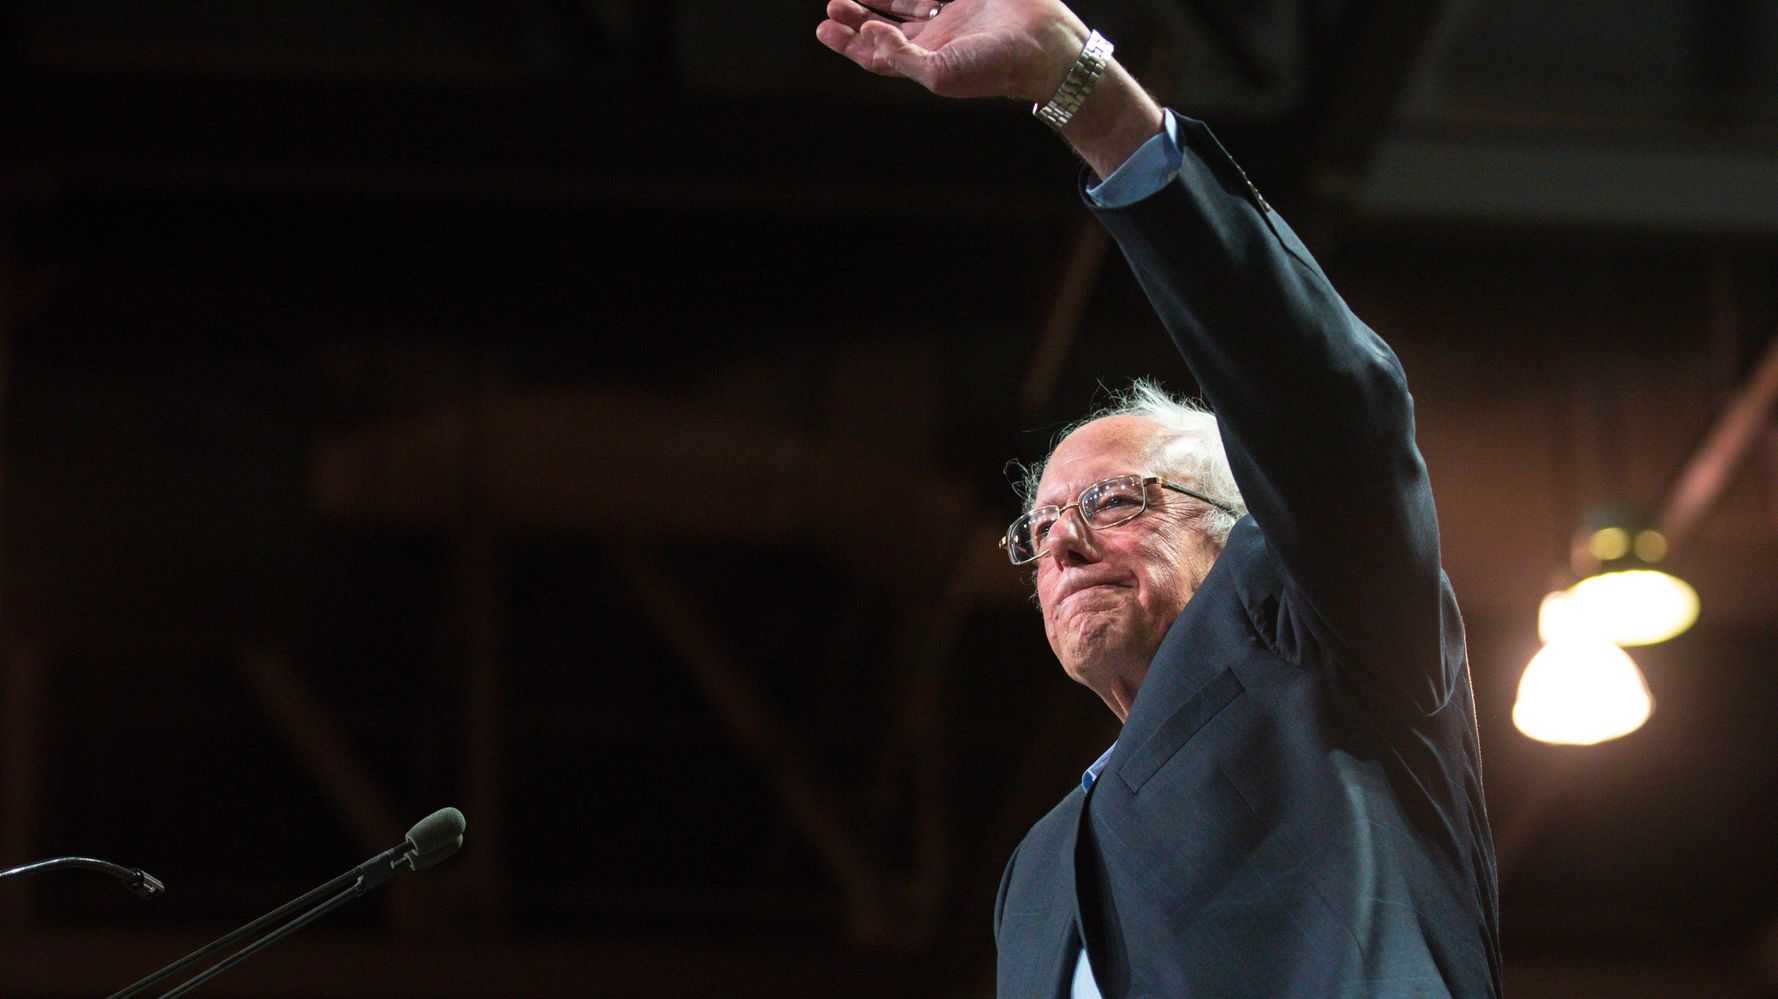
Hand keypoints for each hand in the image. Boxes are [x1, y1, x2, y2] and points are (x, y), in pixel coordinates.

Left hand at [815, 0, 1088, 102]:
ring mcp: (953, 13)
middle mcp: (936, 38)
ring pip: (905, 2)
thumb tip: (869, 36)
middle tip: (832, 6)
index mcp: (926, 63)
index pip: (877, 56)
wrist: (1041, 45)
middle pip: (886, 28)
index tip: (824, 29)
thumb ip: (899, 57)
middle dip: (856, 18)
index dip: (848, 44)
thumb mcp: (938, 74)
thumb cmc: (991, 68)